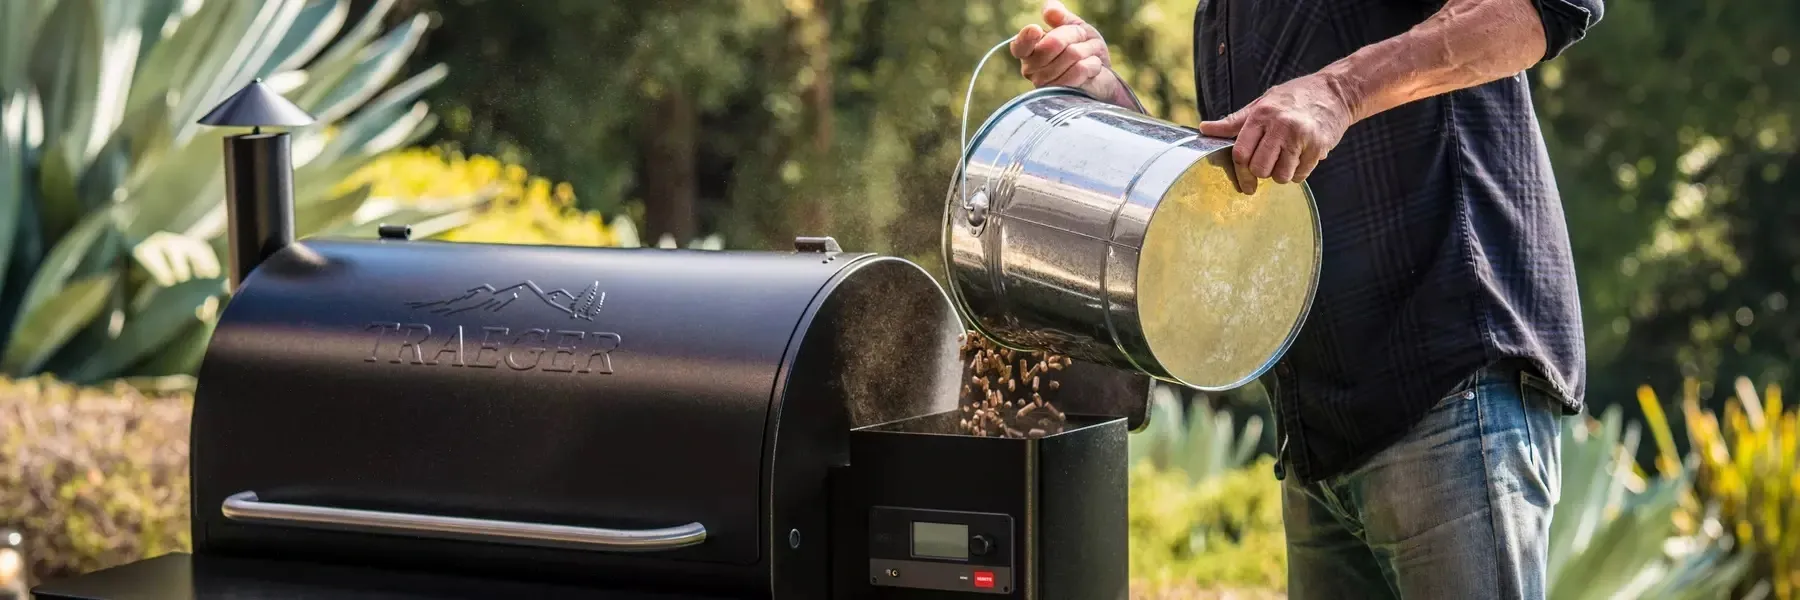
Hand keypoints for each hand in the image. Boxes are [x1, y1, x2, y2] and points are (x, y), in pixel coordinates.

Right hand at [1010, 1, 1125, 104]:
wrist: (1102, 77)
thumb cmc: (1083, 50)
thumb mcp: (1074, 28)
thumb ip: (1060, 17)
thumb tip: (1049, 9)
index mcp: (1028, 51)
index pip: (1020, 45)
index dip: (1027, 37)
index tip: (1036, 29)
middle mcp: (1031, 69)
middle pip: (1055, 42)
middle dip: (1076, 34)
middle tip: (1082, 39)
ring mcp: (1046, 84)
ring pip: (1072, 54)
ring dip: (1088, 49)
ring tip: (1088, 56)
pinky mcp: (1063, 94)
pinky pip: (1081, 68)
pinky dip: (1094, 63)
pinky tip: (1092, 69)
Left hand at [1198, 72, 1356, 193]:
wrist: (1336, 92)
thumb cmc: (1294, 98)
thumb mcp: (1262, 103)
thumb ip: (1234, 121)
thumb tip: (1205, 129)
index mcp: (1261, 114)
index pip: (1241, 153)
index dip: (1240, 171)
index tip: (1245, 182)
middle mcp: (1280, 125)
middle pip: (1259, 168)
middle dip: (1262, 173)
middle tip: (1269, 164)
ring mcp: (1301, 137)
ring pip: (1280, 176)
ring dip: (1281, 174)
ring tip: (1287, 157)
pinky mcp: (1318, 147)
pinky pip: (1300, 176)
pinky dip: (1299, 172)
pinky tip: (1302, 156)